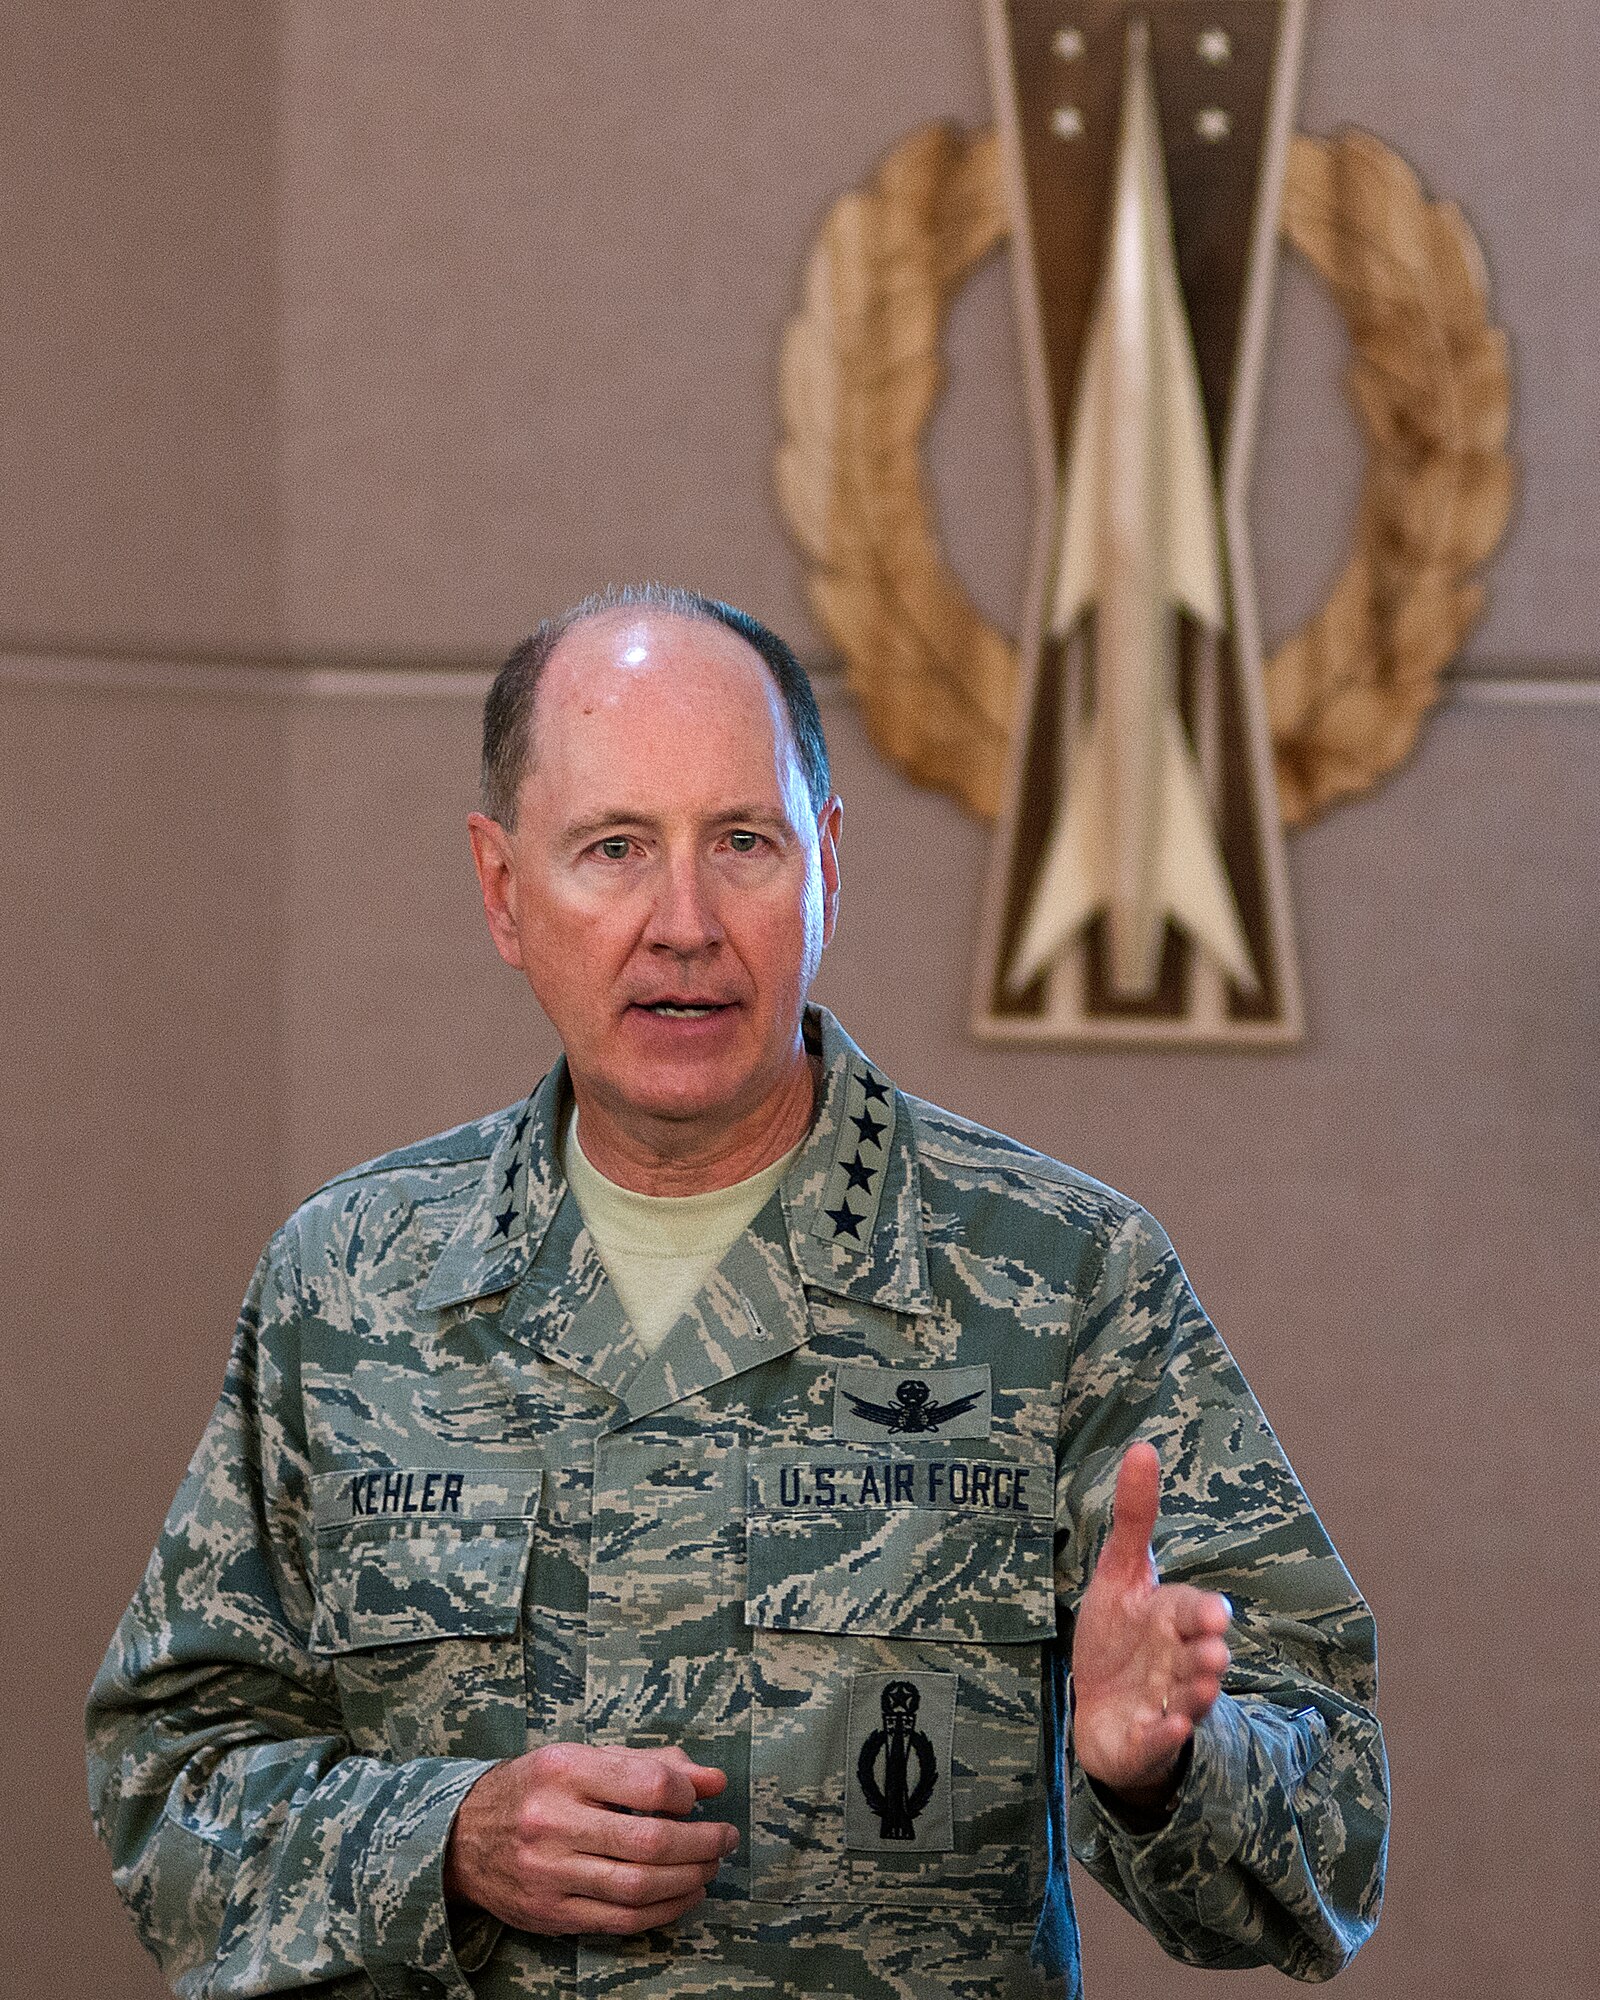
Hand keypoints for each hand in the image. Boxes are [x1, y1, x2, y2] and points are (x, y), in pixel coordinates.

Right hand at [444, 1741, 737, 1934]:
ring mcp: (549, 1873)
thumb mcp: (584, 1759)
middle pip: (649, 1841)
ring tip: (710, 1866)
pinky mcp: (551, 1914)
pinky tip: (685, 1895)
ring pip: (639, 1887)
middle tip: (725, 1838)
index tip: (699, 1798)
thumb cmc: (537, 1789)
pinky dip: (664, 1910)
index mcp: (564, 1770)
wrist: (462, 1838)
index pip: (647, 1784)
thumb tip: (714, 1780)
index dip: (687, 1793)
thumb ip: (650, 1764)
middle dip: (702, 1842)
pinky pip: (621, 1920)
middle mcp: (553, 1821)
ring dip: (689, 1879)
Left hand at [1071, 1441, 1232, 1808]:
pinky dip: (1166, 1734)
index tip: (1215, 1613)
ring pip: (1188, 1698)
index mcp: (1172, 1620)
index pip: (1192, 1612)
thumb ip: (1134, 1517)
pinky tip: (1169, 1726)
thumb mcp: (1120, 1573)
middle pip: (1198, 1656)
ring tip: (1206, 1684)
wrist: (1101, 1712)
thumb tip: (1142, 1446)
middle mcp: (1176, 1661)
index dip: (1202, 1613)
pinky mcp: (1146, 1739)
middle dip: (1208, 1653)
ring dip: (1197, 1692)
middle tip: (1215, 1649)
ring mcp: (1165, 1702)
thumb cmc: (1118, 1636)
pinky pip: (1160, 1739)